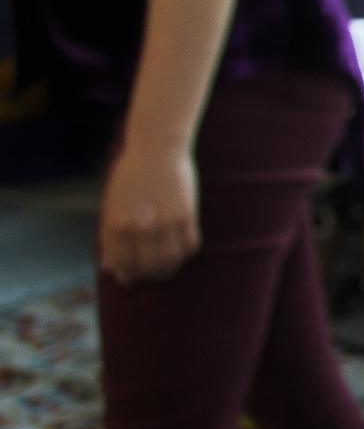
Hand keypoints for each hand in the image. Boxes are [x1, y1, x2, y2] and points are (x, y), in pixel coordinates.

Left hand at [99, 143, 200, 283]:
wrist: (156, 149)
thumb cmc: (129, 175)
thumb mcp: (111, 204)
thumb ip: (108, 235)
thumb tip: (108, 266)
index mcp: (117, 222)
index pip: (121, 263)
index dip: (125, 275)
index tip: (129, 278)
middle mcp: (140, 225)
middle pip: (147, 266)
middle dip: (147, 276)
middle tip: (149, 276)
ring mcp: (165, 220)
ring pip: (170, 260)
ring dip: (168, 270)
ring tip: (166, 269)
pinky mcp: (186, 213)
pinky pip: (190, 244)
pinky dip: (186, 254)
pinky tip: (180, 252)